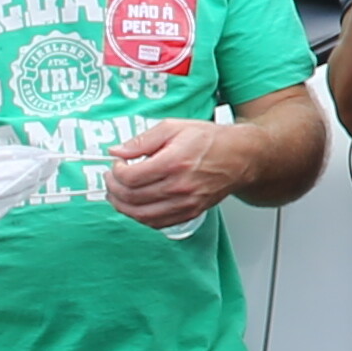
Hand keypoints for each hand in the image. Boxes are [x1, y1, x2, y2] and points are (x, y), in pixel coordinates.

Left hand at [103, 118, 236, 228]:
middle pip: (132, 197)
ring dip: (122, 206)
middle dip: (114, 189)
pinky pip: (156, 223)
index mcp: (174, 162)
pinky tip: (135, 206)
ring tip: (117, 194)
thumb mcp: (174, 127)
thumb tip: (117, 151)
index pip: (131, 177)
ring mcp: (185, 203)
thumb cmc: (210, 140)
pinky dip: (139, 218)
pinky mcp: (190, 213)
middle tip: (111, 179)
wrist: (240, 157)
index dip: (116, 172)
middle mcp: (180, 186)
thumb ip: (143, 140)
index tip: (116, 165)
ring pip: (141, 215)